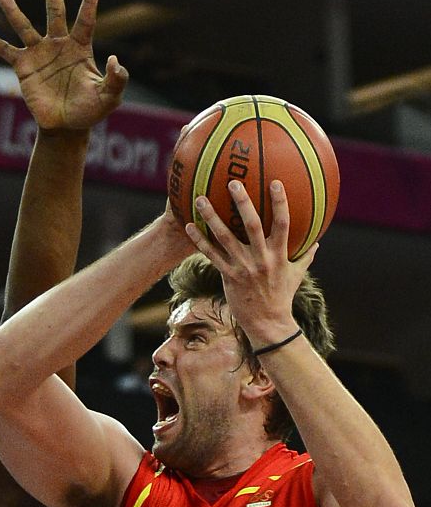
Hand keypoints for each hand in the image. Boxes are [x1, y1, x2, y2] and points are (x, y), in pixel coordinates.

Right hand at [0, 0, 127, 130]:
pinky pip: (4, 51)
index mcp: (80, 48)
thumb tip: (115, 60)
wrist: (67, 126)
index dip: (90, 1)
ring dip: (12, 9)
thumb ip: (116, 79)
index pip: (86, 20)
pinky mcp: (23, 68)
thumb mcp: (109, 97)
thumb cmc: (90, 110)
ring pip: (24, 26)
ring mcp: (39, 54)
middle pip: (55, 11)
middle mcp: (58, 45)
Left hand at [184, 180, 317, 347]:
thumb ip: (306, 257)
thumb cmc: (282, 297)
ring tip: (201, 199)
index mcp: (279, 255)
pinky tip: (189, 227)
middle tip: (233, 182)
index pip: (283, 224)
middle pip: (252, 225)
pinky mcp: (228, 276)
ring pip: (225, 238)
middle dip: (243, 202)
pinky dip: (199, 241)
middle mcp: (261, 259)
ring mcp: (243, 268)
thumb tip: (317, 242)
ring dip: (212, 217)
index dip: (280, 202)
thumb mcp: (297, 276)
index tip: (275, 182)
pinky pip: (211, 255)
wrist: (268, 324)